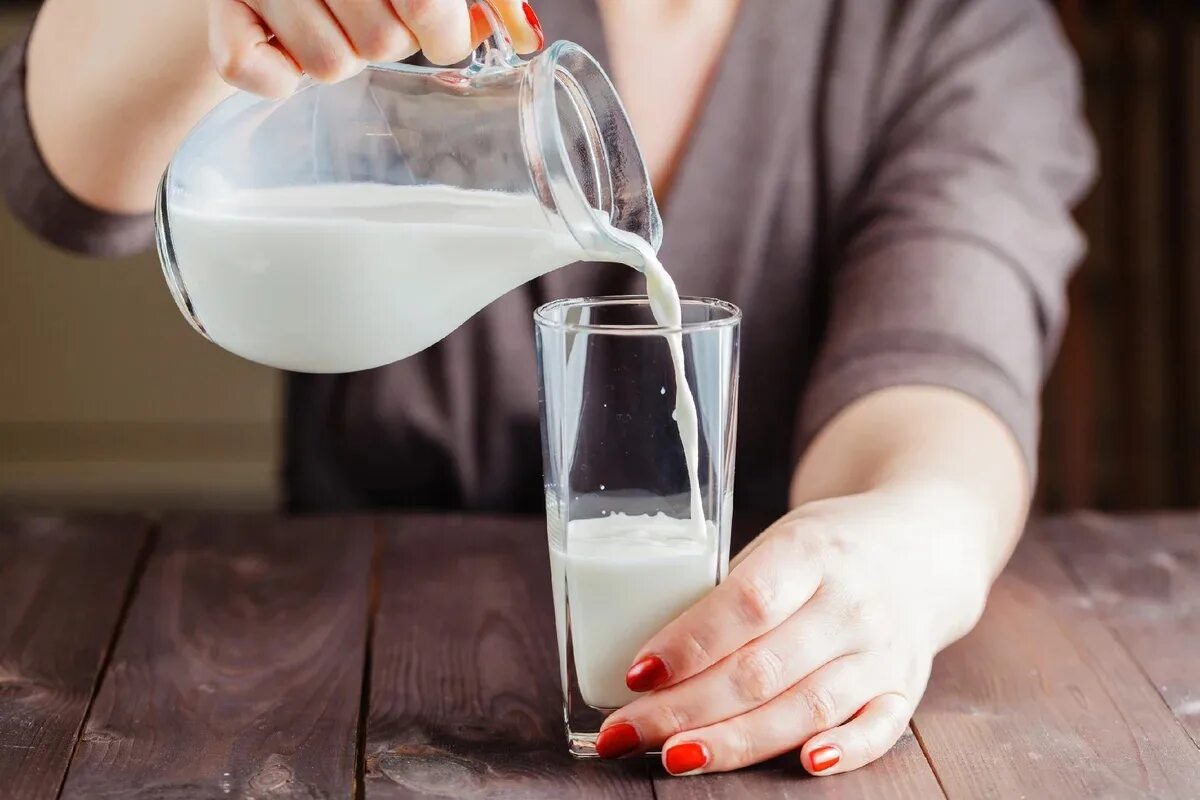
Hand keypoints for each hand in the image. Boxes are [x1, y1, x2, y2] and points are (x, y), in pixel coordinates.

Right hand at [207, 0, 544, 97]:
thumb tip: (525, 38)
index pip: (428, 7)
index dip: (443, 31)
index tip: (434, 25)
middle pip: (383, 43)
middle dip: (390, 42)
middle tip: (371, 15)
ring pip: (328, 66)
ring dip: (339, 59)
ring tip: (330, 23)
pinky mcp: (220, 12)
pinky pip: (258, 76)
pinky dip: (278, 81)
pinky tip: (287, 50)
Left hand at [594, 487, 994, 775]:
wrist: (924, 546)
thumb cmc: (830, 547)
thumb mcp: (781, 540)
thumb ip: (733, 593)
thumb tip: (656, 661)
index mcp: (810, 551)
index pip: (746, 603)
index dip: (688, 644)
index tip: (637, 674)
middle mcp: (851, 603)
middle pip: (762, 669)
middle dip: (686, 708)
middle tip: (625, 733)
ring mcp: (883, 649)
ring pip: (807, 708)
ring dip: (736, 741)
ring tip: (676, 757)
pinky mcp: (907, 687)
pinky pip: (880, 730)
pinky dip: (844, 751)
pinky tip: (802, 765)